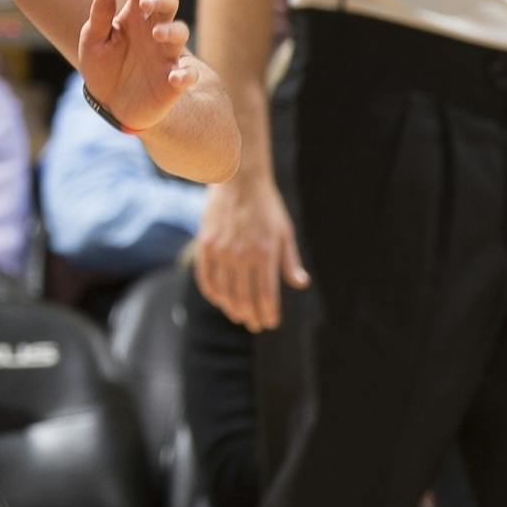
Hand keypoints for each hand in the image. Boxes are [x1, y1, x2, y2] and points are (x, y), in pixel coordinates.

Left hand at [78, 0, 195, 131]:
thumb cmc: (103, 66)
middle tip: (146, 3)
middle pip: (168, 3)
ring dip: (172, 31)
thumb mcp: (93, 42)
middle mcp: (154, 29)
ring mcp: (166, 53)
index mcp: (135, 16)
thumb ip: (99, 18)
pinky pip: (188, 74)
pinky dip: (186, 74)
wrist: (110, 104)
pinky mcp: (174, 80)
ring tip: (157, 34)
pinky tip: (175, 76)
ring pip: (181, 32)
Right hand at [196, 175, 308, 331]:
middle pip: (243, 298)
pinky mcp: (205, 244)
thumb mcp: (285, 232)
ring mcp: (221, 250)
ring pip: (224, 292)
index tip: (270, 323)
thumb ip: (290, 261)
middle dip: (251, 316)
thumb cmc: (267, 207)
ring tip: (239, 316)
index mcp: (265, 253)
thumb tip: (300, 284)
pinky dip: (212, 293)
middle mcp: (241, 254)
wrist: (239, 180)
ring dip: (232, 309)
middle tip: (256, 325)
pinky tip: (220, 300)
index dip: (268, 313)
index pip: (265, 295)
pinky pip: (205, 277)